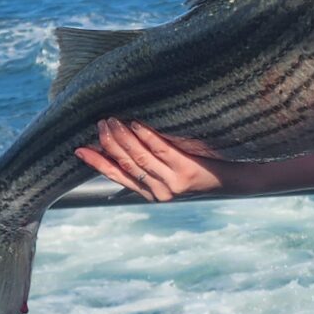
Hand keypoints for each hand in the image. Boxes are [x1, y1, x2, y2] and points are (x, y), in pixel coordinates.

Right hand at [76, 116, 226, 201]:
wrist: (234, 179)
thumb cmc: (201, 169)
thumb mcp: (172, 172)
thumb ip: (149, 164)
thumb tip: (120, 143)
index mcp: (151, 192)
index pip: (117, 176)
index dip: (97, 163)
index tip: (79, 149)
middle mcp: (159, 191)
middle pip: (126, 164)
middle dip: (109, 143)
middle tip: (99, 124)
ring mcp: (172, 182)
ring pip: (140, 157)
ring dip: (123, 137)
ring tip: (112, 121)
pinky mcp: (186, 171)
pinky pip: (161, 150)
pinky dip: (146, 135)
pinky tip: (136, 123)